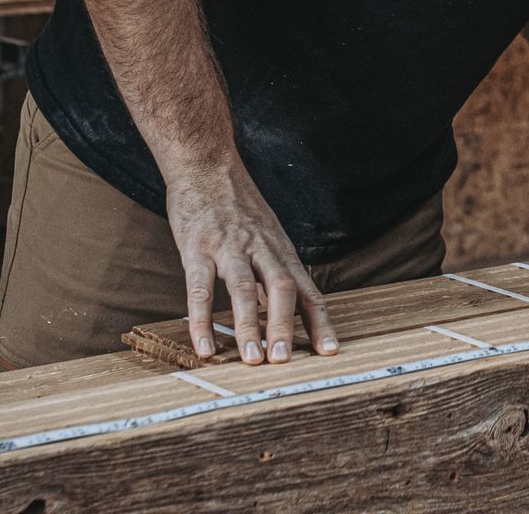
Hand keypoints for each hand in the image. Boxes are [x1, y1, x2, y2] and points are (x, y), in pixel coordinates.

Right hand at [165, 162, 339, 364]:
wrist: (206, 166)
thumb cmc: (237, 206)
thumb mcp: (266, 235)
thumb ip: (272, 272)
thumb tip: (279, 311)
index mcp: (281, 251)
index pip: (307, 290)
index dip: (320, 321)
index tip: (331, 351)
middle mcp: (261, 250)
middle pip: (282, 290)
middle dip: (285, 328)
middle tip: (285, 363)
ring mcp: (229, 248)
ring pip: (243, 290)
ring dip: (250, 327)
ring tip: (253, 361)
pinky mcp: (197, 248)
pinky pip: (199, 289)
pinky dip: (202, 321)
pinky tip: (205, 348)